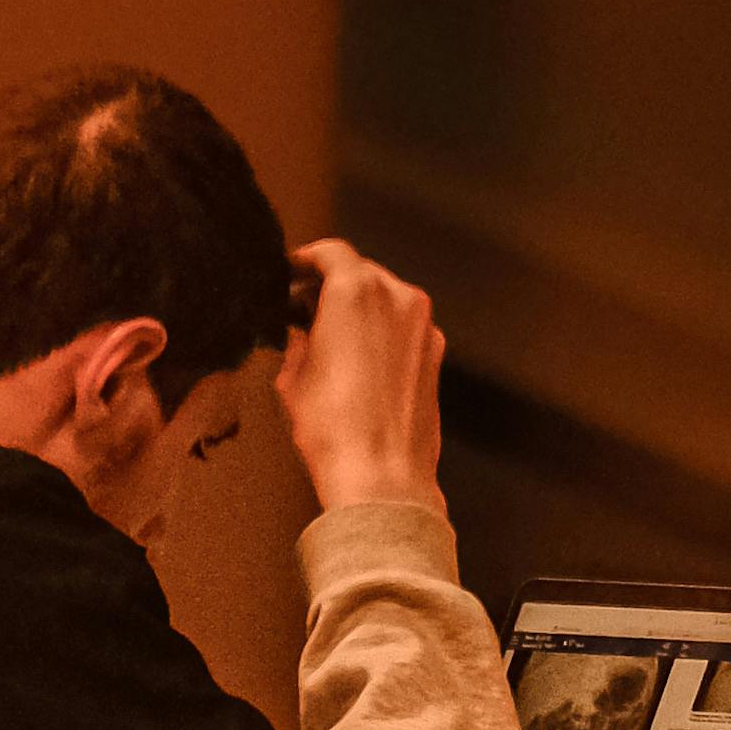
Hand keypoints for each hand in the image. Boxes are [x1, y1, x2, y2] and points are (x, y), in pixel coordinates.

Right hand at [276, 237, 444, 514]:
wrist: (382, 477)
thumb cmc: (336, 431)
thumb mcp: (293, 379)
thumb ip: (299, 342)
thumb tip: (302, 335)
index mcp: (356, 291)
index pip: (331, 252)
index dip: (307, 259)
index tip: (294, 270)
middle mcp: (397, 299)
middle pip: (362, 273)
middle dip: (333, 286)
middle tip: (305, 308)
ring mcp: (423, 327)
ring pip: (387, 301)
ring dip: (361, 311)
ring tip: (333, 340)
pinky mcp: (436, 355)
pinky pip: (405, 330)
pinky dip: (384, 335)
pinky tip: (362, 365)